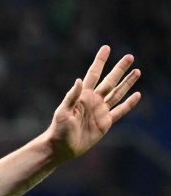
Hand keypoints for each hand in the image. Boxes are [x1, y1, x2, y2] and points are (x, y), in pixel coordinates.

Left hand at [47, 45, 140, 161]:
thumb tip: (79, 80)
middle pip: (110, 81)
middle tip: (130, 57)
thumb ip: (71, 97)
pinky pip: (120, 111)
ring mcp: (100, 111)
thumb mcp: (63, 112)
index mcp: (83, 96)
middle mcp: (93, 100)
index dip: (100, 61)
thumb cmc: (58, 129)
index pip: (93, 74)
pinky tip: (137, 95)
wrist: (62, 147)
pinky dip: (129, 103)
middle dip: (119, 69)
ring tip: (137, 71)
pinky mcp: (105, 122)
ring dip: (127, 83)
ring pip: (117, 93)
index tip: (106, 48)